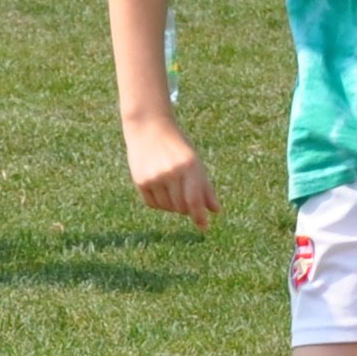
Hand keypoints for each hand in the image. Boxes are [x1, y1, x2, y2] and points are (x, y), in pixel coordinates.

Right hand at [123, 114, 214, 229]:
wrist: (149, 128)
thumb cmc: (177, 147)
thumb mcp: (195, 162)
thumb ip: (205, 187)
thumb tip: (216, 211)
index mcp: (189, 165)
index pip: (194, 200)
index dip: (199, 216)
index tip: (204, 227)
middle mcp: (171, 172)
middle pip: (181, 207)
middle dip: (187, 207)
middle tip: (186, 197)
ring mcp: (154, 177)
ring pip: (167, 207)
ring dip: (172, 205)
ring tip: (172, 187)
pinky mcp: (140, 181)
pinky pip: (153, 204)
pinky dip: (159, 202)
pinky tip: (160, 187)